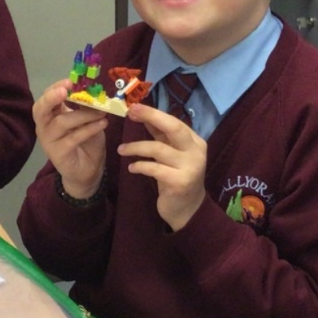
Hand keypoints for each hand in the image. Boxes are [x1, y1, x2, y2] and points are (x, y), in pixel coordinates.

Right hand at [33, 78, 107, 199]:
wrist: (88, 169)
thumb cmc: (86, 141)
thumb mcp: (86, 119)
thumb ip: (84, 106)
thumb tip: (91, 89)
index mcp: (50, 115)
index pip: (46, 98)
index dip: (55, 88)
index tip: (69, 81)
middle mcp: (44, 126)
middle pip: (40, 109)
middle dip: (51, 98)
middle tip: (65, 91)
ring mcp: (49, 141)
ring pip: (62, 122)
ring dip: (83, 114)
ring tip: (102, 111)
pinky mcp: (58, 154)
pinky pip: (73, 138)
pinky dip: (90, 129)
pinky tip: (103, 123)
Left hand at [121, 103, 206, 230]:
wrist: (187, 210)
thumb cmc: (176, 178)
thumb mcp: (170, 155)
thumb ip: (160, 136)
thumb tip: (141, 114)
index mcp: (195, 142)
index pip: (174, 122)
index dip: (153, 113)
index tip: (134, 107)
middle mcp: (196, 152)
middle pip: (173, 128)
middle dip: (151, 116)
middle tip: (129, 113)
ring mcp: (190, 167)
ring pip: (159, 149)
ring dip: (136, 147)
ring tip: (121, 150)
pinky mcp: (180, 182)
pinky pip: (155, 169)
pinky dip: (140, 166)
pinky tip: (132, 167)